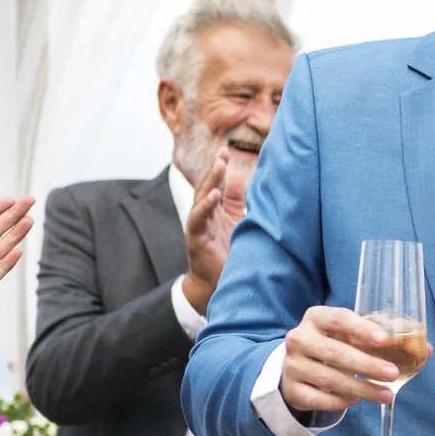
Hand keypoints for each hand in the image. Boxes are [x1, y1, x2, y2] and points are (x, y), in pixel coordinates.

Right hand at [180, 154, 238, 314]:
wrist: (217, 284)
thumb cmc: (226, 253)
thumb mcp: (233, 222)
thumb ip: (235, 200)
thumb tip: (238, 176)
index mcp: (213, 210)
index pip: (214, 184)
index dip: (218, 168)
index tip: (226, 151)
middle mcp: (204, 215)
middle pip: (206, 187)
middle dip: (214, 169)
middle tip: (223, 152)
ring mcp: (198, 226)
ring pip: (201, 198)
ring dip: (210, 181)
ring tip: (219, 165)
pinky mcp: (196, 239)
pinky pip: (198, 219)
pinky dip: (205, 206)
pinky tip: (214, 195)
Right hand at [280, 306, 407, 414]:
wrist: (297, 368)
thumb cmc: (334, 346)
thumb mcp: (353, 337)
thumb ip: (386, 341)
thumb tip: (426, 349)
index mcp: (317, 317)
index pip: (340, 318)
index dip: (362, 329)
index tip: (384, 340)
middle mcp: (300, 338)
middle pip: (335, 353)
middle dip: (367, 365)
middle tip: (393, 374)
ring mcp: (292, 364)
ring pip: (329, 379)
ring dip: (361, 388)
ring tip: (385, 395)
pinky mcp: (291, 389)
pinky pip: (317, 398)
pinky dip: (339, 401)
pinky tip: (355, 401)